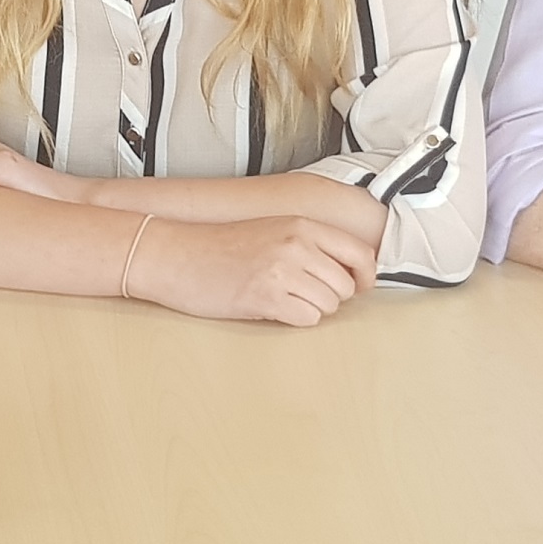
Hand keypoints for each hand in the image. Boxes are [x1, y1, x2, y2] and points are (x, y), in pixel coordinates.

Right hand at [123, 214, 379, 326]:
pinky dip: (294, 319)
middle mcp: (297, 244)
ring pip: (329, 305)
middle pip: (346, 285)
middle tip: (302, 294)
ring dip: (311, 308)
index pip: (360, 253)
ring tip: (282, 299)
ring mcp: (282, 270)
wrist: (176, 255)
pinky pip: (307, 319)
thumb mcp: (271, 230)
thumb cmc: (222, 246)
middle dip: (331, 296)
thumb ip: (309, 243)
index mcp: (301, 224)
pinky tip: (271, 308)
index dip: (365, 276)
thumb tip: (350, 273)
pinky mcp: (266, 297)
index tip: (357, 286)